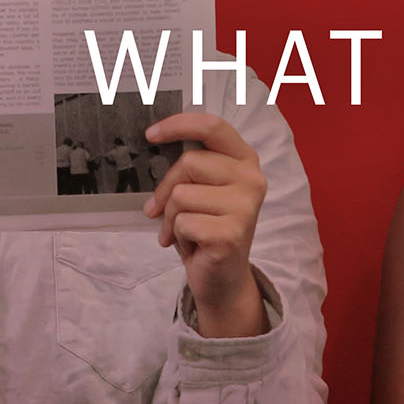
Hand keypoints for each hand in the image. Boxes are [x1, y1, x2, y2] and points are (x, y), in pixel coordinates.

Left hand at [144, 113, 268, 338]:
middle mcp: (252, 179)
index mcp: (245, 161)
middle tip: (160, 211)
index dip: (179, 125)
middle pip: (189, 163)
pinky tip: (192, 244)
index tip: (150, 135)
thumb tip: (153, 144)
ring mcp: (245, 207)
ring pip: (181, 195)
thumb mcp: (200, 189)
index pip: (213, 126)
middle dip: (166, 189)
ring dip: (170, 217)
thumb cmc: (207, 227)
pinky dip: (176, 235)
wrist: (222, 278)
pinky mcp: (231, 233)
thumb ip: (189, 166)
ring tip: (182, 231)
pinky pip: (182, 222)